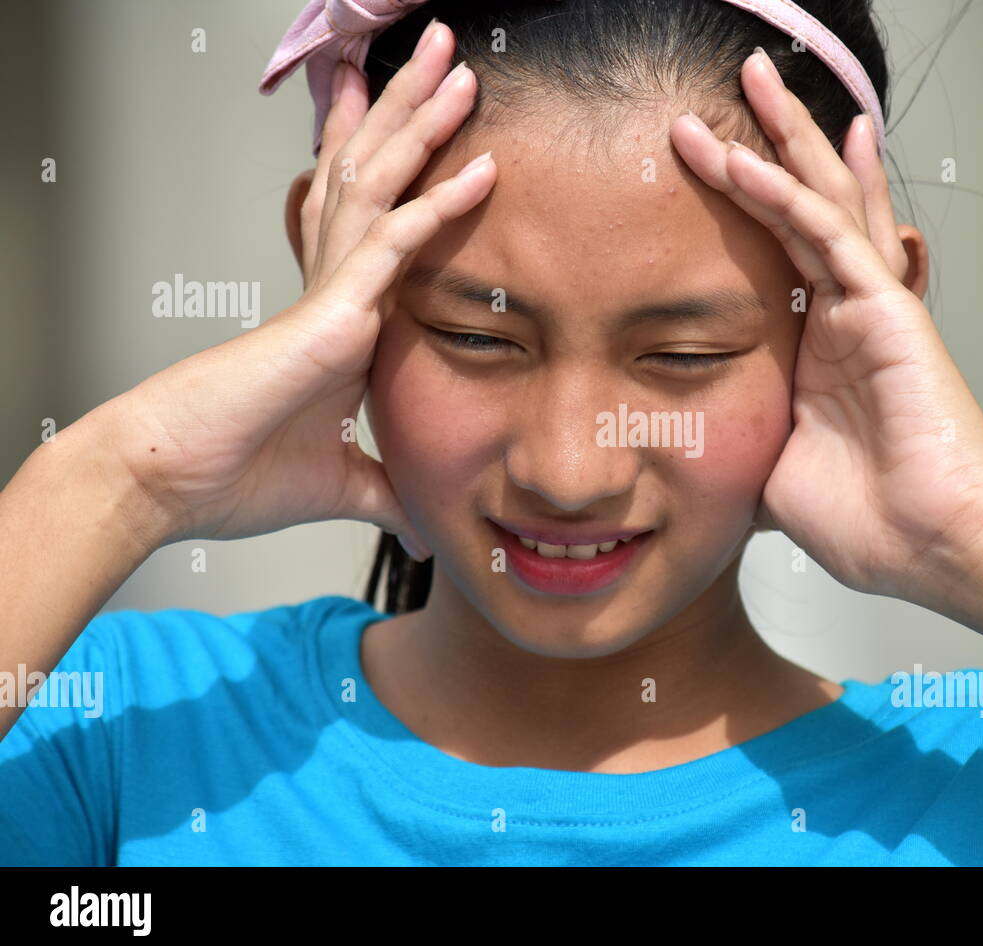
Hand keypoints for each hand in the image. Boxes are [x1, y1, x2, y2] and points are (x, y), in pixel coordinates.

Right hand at [100, 21, 493, 557]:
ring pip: (381, 185)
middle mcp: (334, 290)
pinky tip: (479, 169)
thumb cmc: (230, 474)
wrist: (170, 484)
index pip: (374, 219)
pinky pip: (390, 246)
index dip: (394, 161)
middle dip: (412, 110)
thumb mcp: (338, 484)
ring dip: (423, 122)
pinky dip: (436, 207)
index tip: (422, 121)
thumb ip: (384, 490)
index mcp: (336, 318)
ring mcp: (329, 295)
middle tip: (445, 54)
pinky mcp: (327, 316)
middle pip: (377, 176)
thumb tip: (420, 519)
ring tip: (458, 64)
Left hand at [669, 48, 982, 602]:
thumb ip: (744, 445)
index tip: (707, 164)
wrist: (932, 545)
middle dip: (771, 141)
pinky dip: (789, 196)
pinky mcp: (886, 312)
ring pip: (821, 201)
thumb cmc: (873, 522)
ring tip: (752, 79)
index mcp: (819, 350)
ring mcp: (868, 308)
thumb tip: (694, 459)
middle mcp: (845, 315)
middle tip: (738, 86)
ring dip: (782, 139)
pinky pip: (827, 239)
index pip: (779, 253)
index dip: (748, 203)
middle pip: (806, 206)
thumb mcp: (776, 474)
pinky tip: (750, 159)